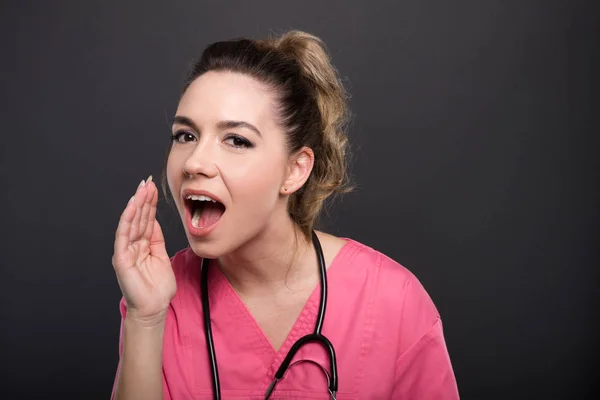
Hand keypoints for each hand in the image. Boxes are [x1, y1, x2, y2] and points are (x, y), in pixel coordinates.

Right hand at [112, 176, 175, 324]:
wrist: (154, 308)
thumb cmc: (158, 287)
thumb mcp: (161, 256)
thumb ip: (157, 239)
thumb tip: (155, 221)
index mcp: (143, 245)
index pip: (147, 220)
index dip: (150, 204)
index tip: (154, 188)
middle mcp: (132, 245)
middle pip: (138, 218)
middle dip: (143, 200)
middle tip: (147, 182)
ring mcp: (126, 251)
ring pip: (131, 223)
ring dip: (136, 205)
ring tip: (141, 190)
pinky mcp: (121, 258)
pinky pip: (123, 236)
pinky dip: (127, 220)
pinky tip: (131, 207)